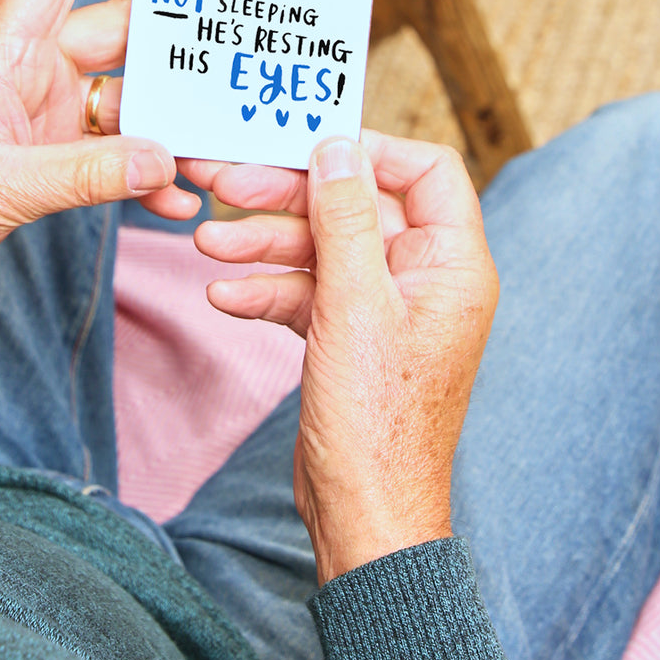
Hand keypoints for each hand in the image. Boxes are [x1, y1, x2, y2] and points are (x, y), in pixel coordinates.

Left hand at [0, 0, 202, 297]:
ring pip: (126, 94)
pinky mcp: (52, 150)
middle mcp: (30, 69)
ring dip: (165, 122)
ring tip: (211, 146)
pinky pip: (114, 148)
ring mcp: (44, 109)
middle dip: (172, 44)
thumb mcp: (0, 186)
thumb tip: (163, 160)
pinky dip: (143, 169)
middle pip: (117, 33)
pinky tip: (174, 195)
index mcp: (3, 51)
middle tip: (230, 46)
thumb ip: (85, 175)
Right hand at [181, 134, 497, 583]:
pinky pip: (309, 291)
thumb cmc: (377, 422)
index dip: (368, 151)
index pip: (425, 171)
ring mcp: (385, 307)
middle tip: (226, 184)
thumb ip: (345, 218)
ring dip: (265, 244)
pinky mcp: (351, 334)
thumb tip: (338, 146)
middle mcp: (423, 277)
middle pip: (356, 206)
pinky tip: (225, 297)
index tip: (307, 145)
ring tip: (209, 246)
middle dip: (289, 197)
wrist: (362, 515)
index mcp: (451, 263)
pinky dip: (268, 290)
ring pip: (324, 248)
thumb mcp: (354, 305)